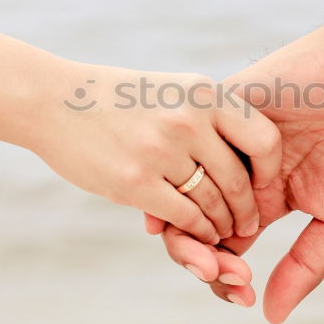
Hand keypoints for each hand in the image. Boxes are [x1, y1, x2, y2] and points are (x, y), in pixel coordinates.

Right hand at [33, 66, 280, 244]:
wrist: (54, 101)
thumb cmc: (119, 99)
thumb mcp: (172, 90)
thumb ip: (209, 116)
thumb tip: (252, 158)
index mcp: (204, 92)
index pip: (263, 139)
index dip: (269, 169)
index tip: (262, 184)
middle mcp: (188, 119)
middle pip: (239, 179)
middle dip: (247, 209)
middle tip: (249, 224)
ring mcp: (161, 151)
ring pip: (214, 203)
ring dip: (223, 225)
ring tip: (224, 232)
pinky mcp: (135, 182)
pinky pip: (186, 218)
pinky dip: (198, 232)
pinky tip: (200, 234)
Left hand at [148, 13, 323, 321]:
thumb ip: (305, 265)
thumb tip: (269, 317)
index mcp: (265, 198)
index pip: (225, 243)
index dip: (222, 273)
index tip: (241, 294)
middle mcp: (237, 170)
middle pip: (196, 222)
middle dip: (201, 256)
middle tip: (218, 275)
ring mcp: (226, 139)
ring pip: (185, 188)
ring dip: (187, 225)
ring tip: (200, 250)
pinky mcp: (219, 106)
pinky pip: (186, 145)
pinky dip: (178, 178)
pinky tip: (173, 204)